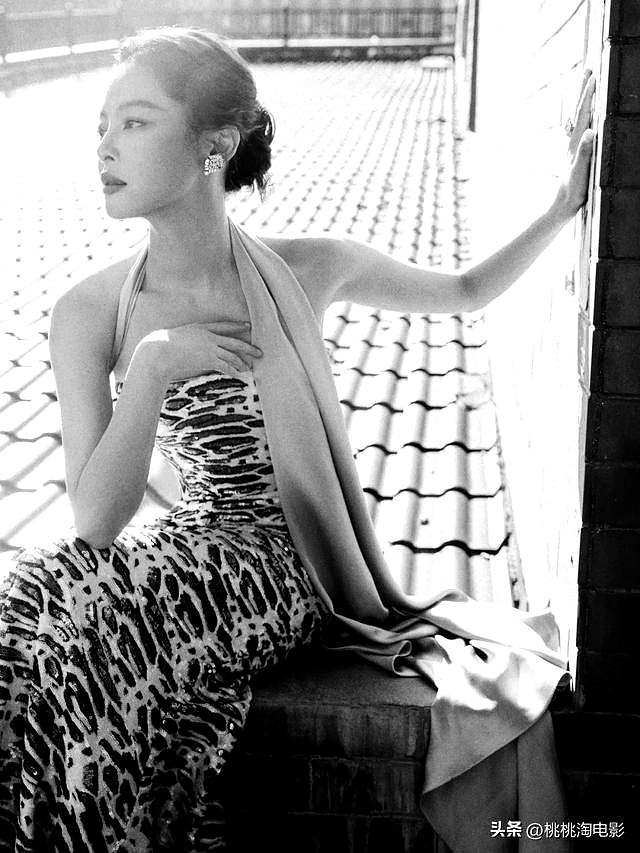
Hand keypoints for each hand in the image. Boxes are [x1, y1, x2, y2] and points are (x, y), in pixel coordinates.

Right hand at [136, 320, 262, 382]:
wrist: (158, 352)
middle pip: (233, 341)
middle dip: (248, 347)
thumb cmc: (162, 347)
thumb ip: (188, 341)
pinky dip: (234, 371)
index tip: (248, 326)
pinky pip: (226, 366)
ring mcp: (209, 348)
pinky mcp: (208, 360)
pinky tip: (240, 375)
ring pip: (232, 355)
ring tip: (249, 367)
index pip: (223, 326)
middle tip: (259, 352)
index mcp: (200, 328)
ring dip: (241, 362)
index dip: (236, 326)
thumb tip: (191, 348)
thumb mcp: (177, 338)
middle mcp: (208, 336)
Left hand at [554, 69, 596, 219]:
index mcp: (575, 142)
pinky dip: (583, 117)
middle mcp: (573, 141)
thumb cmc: (573, 189)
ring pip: (578, 118)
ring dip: (583, 100)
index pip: (582, 113)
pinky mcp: (576, 153)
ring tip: (586, 86)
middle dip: (583, 90)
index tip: (594, 76)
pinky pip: (579, 129)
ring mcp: (573, 146)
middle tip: (588, 70)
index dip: (588, 95)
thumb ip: (584, 152)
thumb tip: (590, 132)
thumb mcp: (580, 170)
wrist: (564, 204)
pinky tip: (585, 116)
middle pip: (578, 110)